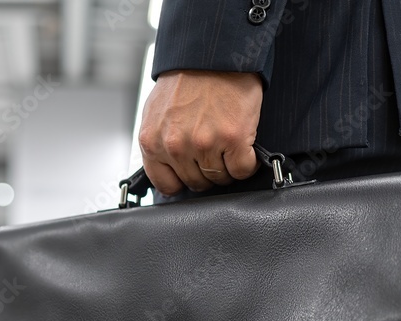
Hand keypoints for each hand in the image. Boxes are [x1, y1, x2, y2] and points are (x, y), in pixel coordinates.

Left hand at [139, 70, 262, 195]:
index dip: (182, 180)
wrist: (213, 54)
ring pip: (220, 178)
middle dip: (207, 171)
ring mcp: (204, 144)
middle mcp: (176, 147)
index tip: (192, 172)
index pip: (166, 185)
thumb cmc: (186, 79)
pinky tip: (244, 147)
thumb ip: (158, 142)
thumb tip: (166, 166)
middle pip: (197, 183)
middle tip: (214, 152)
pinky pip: (243, 169)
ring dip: (228, 167)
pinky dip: (247, 162)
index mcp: (152, 142)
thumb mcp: (156, 113)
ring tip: (227, 146)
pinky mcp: (233, 139)